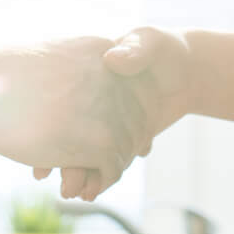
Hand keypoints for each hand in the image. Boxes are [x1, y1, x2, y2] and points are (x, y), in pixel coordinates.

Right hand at [0, 38, 153, 201]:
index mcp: (100, 49)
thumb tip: (89, 101)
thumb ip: (77, 75)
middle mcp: (111, 74)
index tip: (120, 136)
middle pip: (136, 118)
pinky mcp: (98, 138)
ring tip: (89, 182)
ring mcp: (107, 105)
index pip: (136, 89)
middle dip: (121, 146)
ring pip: (126, 145)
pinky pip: (113, 166)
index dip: (130, 117)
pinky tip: (85, 189)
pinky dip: (102, 182)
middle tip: (103, 167)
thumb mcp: (50, 62)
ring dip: (110, 168)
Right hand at [43, 27, 196, 199]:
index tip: (45, 159)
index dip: (51, 129)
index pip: (59, 105)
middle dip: (68, 163)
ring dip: (84, 173)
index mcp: (84, 74)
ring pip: (85, 152)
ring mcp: (100, 121)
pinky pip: (105, 158)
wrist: (189, 71)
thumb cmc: (164, 50)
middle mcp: (85, 100)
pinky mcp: (116, 137)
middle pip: (69, 135)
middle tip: (67, 188)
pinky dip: (105, 171)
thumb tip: (113, 59)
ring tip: (87, 192)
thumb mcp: (149, 42)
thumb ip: (135, 50)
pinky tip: (103, 182)